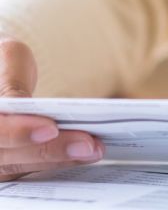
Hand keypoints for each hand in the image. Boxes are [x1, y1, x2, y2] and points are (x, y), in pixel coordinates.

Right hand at [0, 38, 103, 180]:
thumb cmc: (2, 66)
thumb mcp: (6, 60)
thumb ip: (14, 81)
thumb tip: (30, 108)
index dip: (19, 132)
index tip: (51, 128)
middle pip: (7, 156)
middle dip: (51, 150)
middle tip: (88, 144)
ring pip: (19, 168)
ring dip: (59, 160)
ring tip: (95, 149)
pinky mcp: (7, 166)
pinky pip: (27, 170)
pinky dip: (56, 163)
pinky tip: (84, 155)